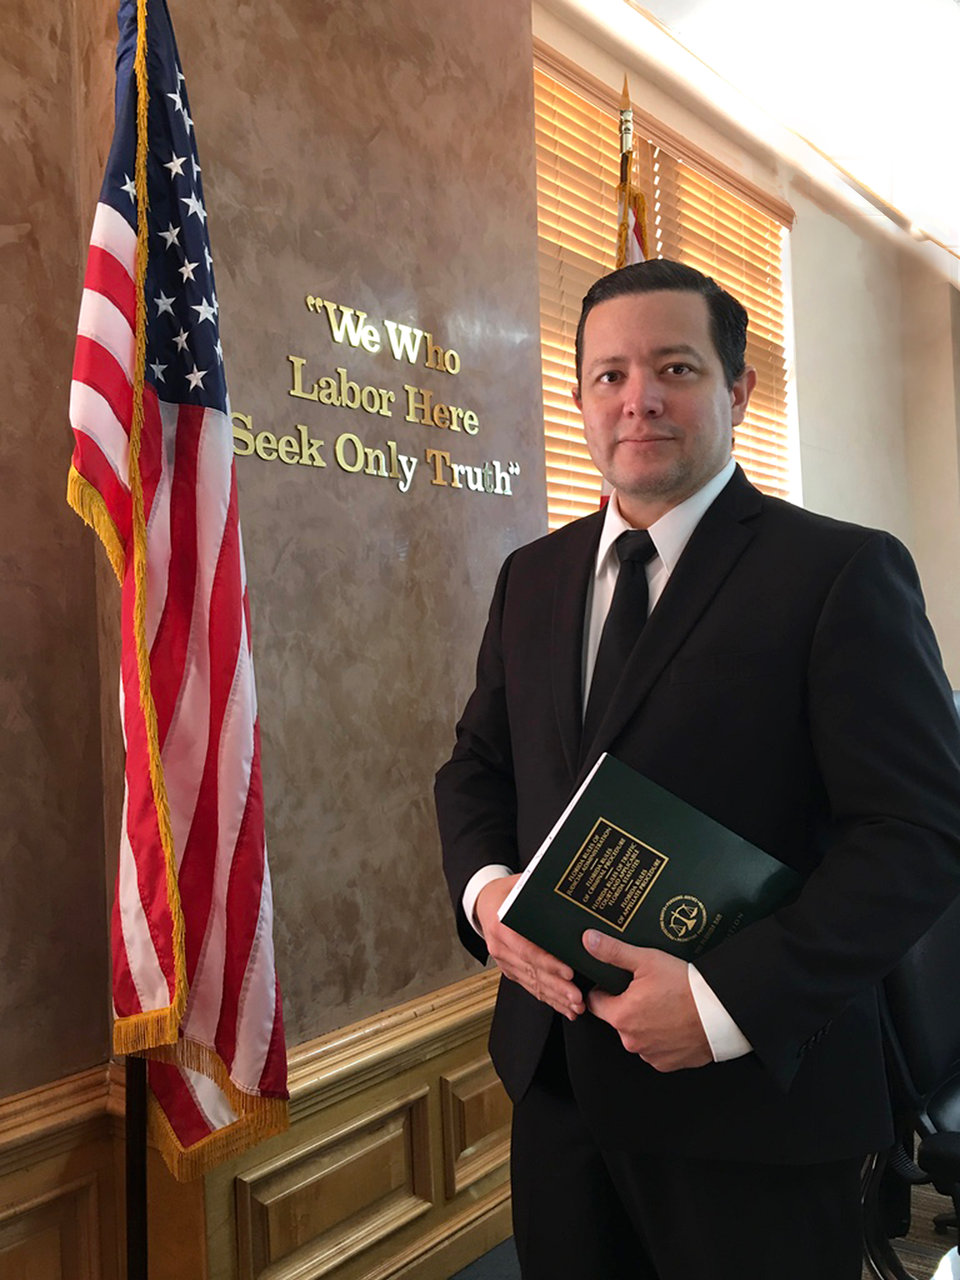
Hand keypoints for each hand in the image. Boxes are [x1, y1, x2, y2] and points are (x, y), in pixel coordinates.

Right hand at [475, 876, 585, 1020]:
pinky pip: (529, 986)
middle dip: (557, 988)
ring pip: (531, 983)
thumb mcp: (519, 883)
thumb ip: (539, 889)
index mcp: (501, 926)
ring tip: (576, 1007)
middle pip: (532, 971)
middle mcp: (500, 946)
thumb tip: (568, 891)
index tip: (568, 972)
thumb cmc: (504, 892)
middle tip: (578, 998)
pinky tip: (564, 1007)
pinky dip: (547, 998)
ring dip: (555, 998)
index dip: (548, 963)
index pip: (527, 949)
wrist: (482, 901)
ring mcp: (504, 960)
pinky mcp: (509, 969)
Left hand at [583, 930, 711, 1070]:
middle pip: (617, 1019)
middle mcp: (632, 1040)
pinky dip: (661, 1037)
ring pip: (637, 1035)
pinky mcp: (668, 1063)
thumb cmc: (686, 986)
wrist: (722, 1011)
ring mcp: (650, 1054)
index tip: (619, 983)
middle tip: (648, 990)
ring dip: (645, 1022)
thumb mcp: (646, 960)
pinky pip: (656, 1049)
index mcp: (621, 1016)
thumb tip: (589, 941)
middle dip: (628, 1005)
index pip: (595, 1003)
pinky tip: (674, 1021)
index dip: (605, 989)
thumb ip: (613, 952)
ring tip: (665, 1004)